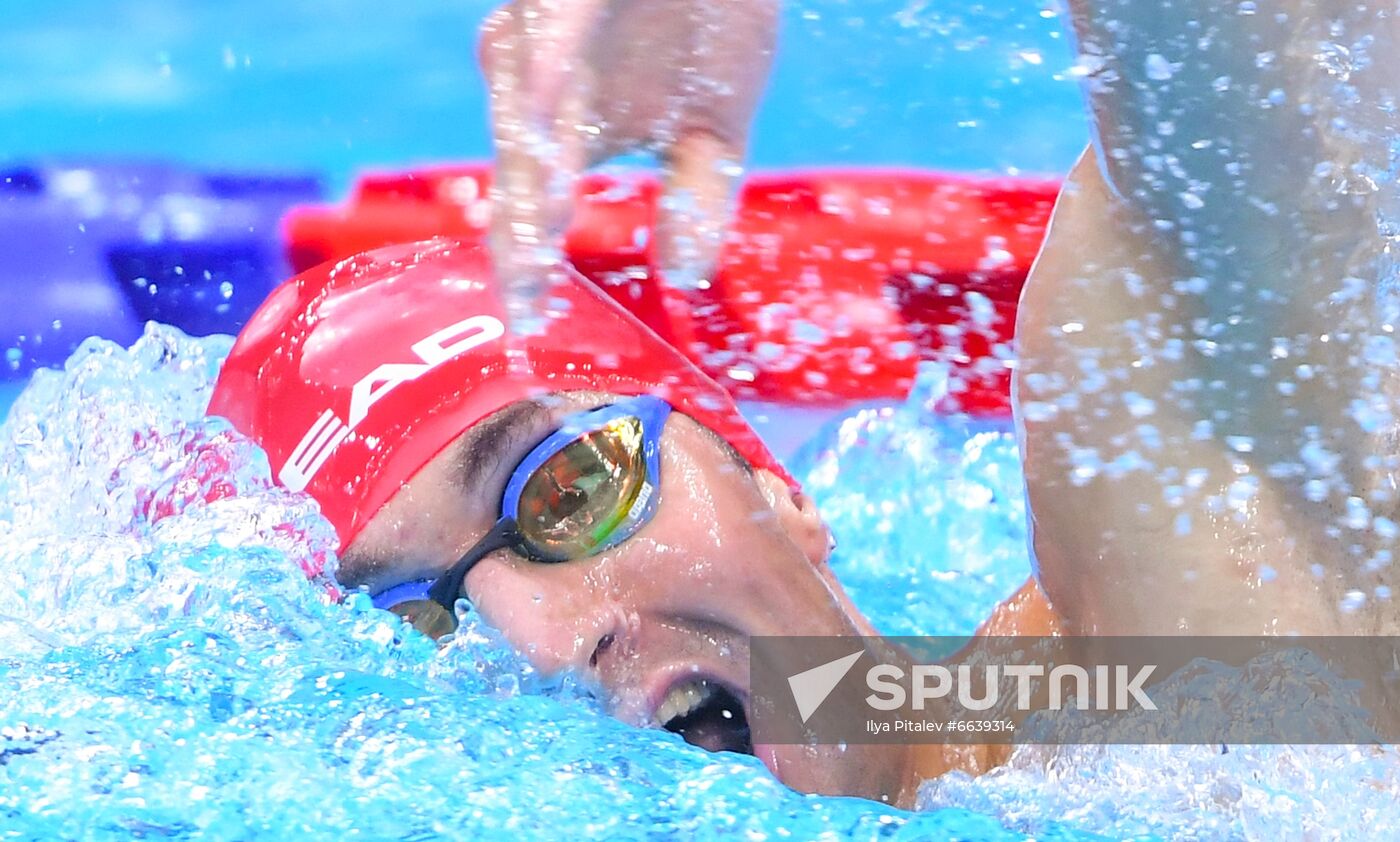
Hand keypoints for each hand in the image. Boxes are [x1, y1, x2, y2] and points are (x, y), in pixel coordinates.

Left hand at [480, 0, 778, 318]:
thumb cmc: (710, 18)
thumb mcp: (717, 123)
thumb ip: (700, 197)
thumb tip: (688, 278)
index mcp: (577, 131)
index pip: (545, 210)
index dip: (537, 268)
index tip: (538, 332)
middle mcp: (546, 93)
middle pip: (525, 171)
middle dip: (522, 236)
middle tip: (524, 300)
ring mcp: (549, 42)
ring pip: (529, 111)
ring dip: (535, 172)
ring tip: (539, 236)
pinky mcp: (561, 0)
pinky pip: (551, 41)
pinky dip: (548, 81)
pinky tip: (545, 124)